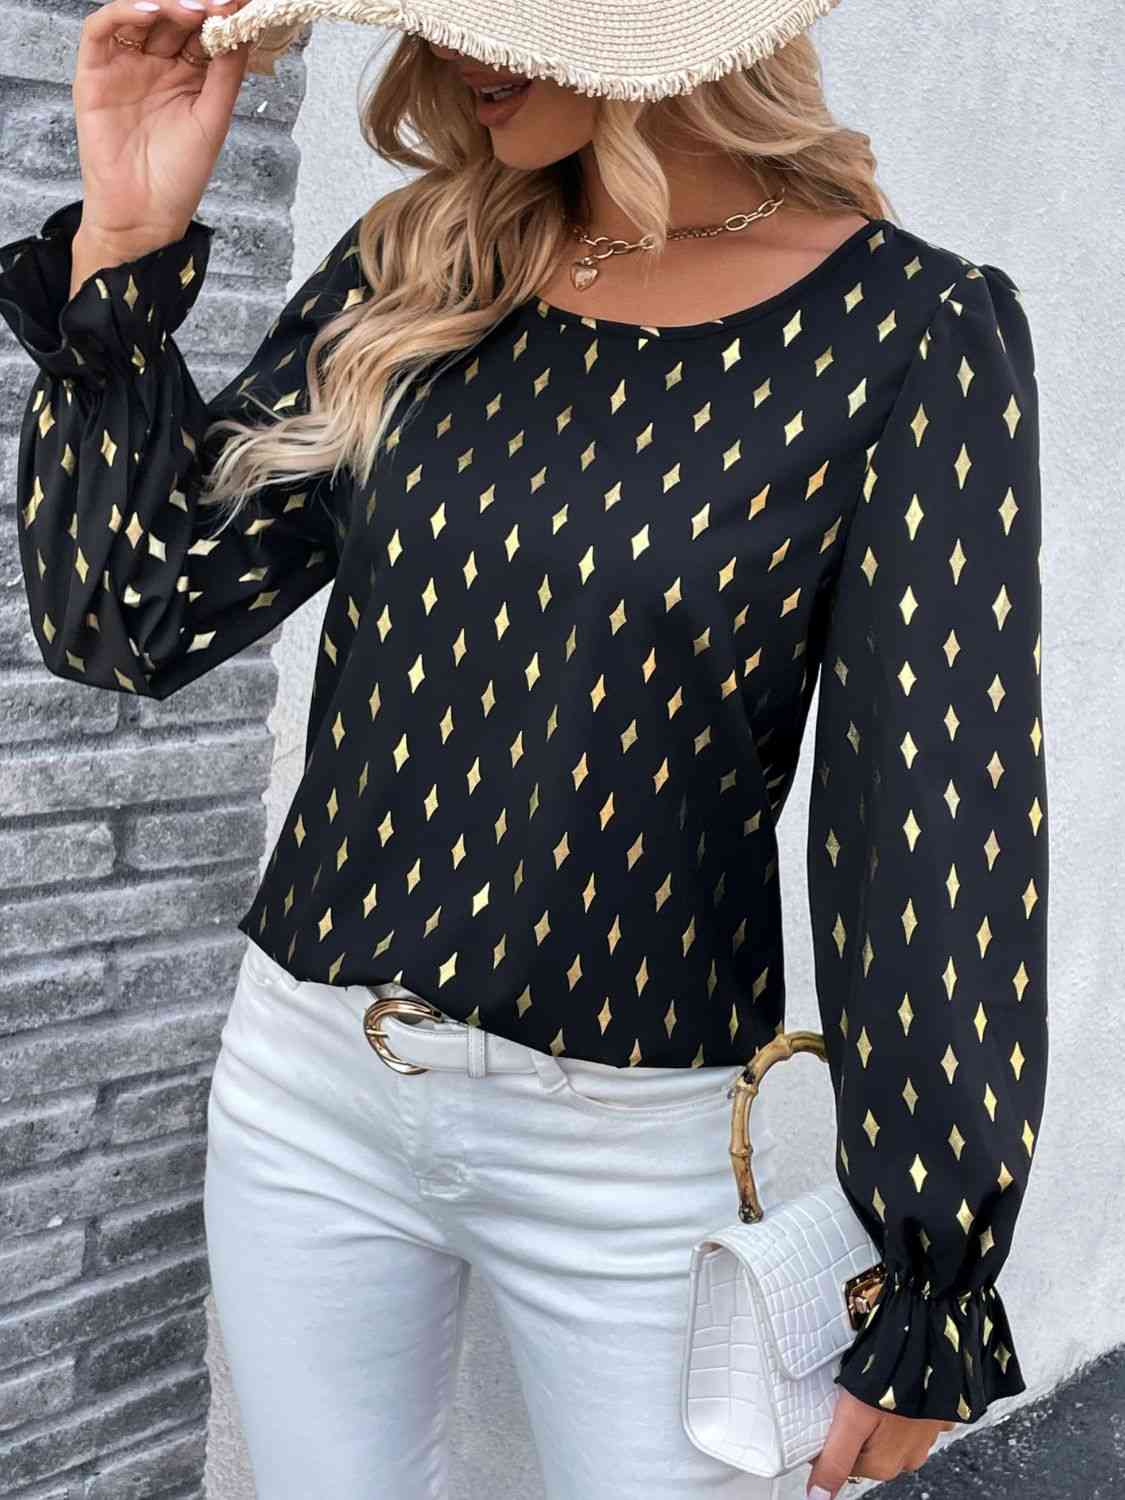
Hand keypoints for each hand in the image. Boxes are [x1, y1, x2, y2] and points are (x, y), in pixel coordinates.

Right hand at [71, 0, 251, 269]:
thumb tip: (244, 29)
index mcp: (187, 75)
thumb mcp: (213, 119)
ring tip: (192, 7)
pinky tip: (150, 11)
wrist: (144, 214)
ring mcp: (124, 66)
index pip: (203, 31)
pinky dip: (123, 13)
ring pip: (138, 16)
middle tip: (220, 1)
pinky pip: (101, 30)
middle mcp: (156, 64)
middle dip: (196, 5)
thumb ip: (226, 74)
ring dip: (164, 4)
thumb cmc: (179, 176)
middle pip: (173, 17)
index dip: (221, 15)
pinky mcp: (94, 73)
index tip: (242, 4)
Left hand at [805, 1389, 954, 1495]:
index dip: (831, 1439)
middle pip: (868, 1449)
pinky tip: (894, 1384)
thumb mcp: (851, 1420)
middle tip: (849, 1397)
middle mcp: (909, 1457)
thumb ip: (834, 1460)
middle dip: (857, 1428)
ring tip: (871, 1387)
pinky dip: (901, 1402)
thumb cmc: (889, 1380)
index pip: (845, 1463)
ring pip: (891, 1433)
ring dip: (880, 1415)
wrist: (928, 1345)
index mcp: (884, 1465)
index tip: (827, 1415)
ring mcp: (925, 1435)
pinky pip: (913, 1414)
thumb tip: (818, 1498)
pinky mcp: (936, 1413)